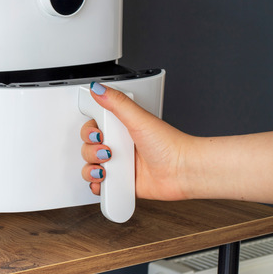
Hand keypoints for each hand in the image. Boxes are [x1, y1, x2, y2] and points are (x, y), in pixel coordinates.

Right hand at [80, 82, 191, 200]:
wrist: (184, 171)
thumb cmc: (170, 145)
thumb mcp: (139, 118)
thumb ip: (116, 102)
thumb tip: (97, 88)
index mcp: (121, 128)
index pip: (93, 127)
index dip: (89, 132)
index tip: (98, 134)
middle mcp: (119, 146)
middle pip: (88, 147)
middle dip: (91, 151)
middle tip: (107, 151)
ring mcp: (120, 165)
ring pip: (91, 166)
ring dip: (91, 168)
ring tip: (106, 168)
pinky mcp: (122, 183)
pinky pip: (101, 185)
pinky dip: (97, 185)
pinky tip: (104, 181)